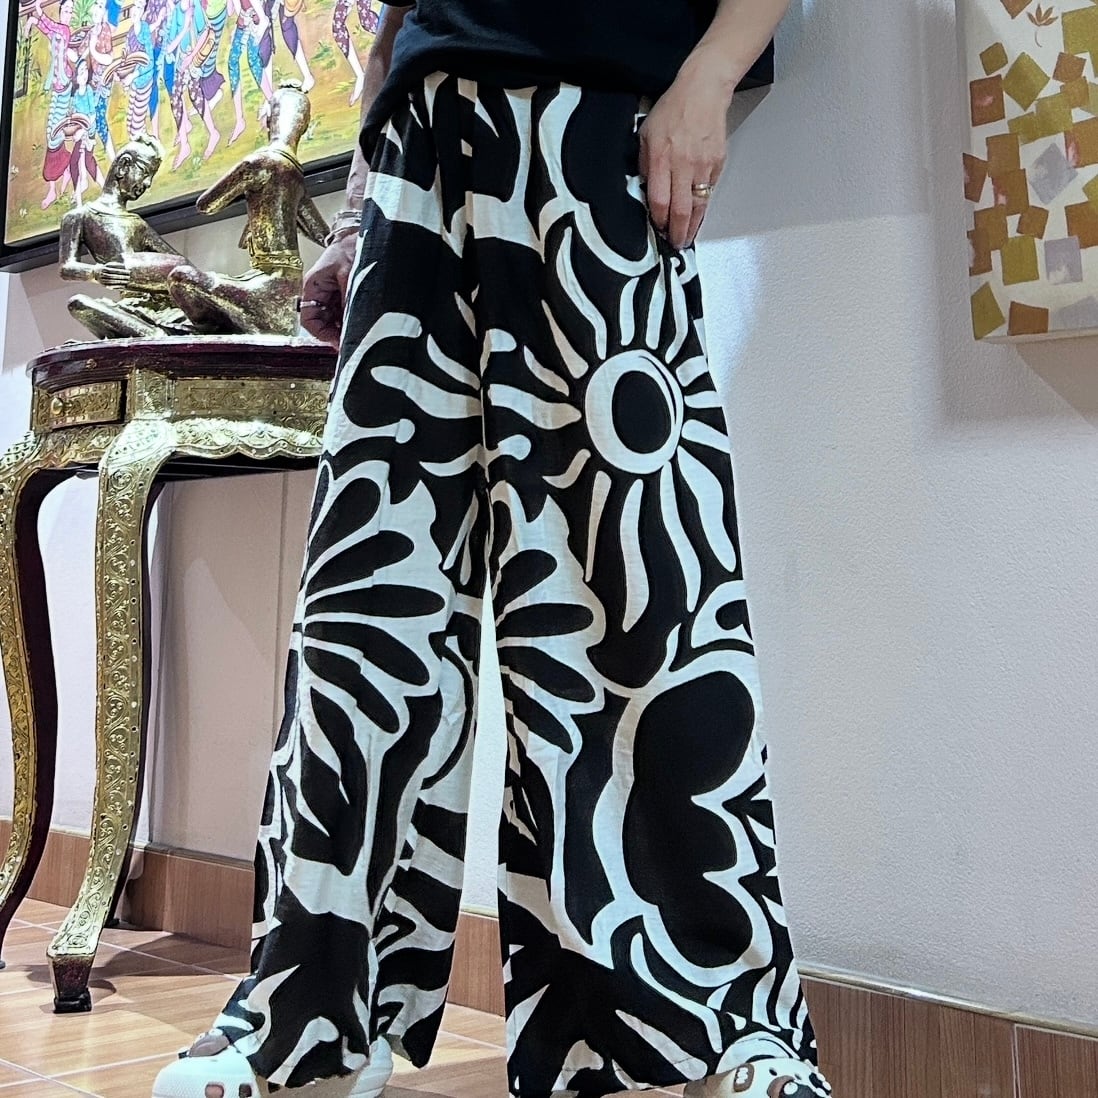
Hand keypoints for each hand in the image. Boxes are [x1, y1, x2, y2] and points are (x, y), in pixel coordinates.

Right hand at [97, 261, 131, 286]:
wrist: (93, 273)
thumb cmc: (103, 268)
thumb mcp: (107, 265)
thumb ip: (114, 265)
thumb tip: (124, 265)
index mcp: (104, 268)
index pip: (115, 270)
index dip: (122, 271)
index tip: (128, 271)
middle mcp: (103, 274)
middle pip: (115, 276)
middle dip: (122, 276)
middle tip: (129, 276)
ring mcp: (103, 280)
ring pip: (114, 281)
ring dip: (121, 281)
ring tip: (127, 281)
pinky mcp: (104, 284)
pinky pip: (112, 286)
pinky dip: (118, 286)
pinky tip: (123, 286)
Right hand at [299, 231, 358, 347]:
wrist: (365, 234)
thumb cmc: (351, 247)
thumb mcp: (349, 276)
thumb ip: (348, 302)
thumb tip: (350, 327)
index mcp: (313, 286)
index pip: (309, 320)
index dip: (322, 334)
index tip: (339, 342)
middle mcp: (320, 294)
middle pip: (323, 324)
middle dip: (337, 333)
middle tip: (354, 340)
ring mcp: (332, 296)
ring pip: (335, 321)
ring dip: (346, 328)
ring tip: (362, 331)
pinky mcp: (344, 296)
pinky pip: (345, 314)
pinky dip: (354, 320)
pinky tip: (365, 322)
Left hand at [638, 50, 733, 248]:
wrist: (703, 90)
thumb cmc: (674, 109)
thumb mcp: (646, 134)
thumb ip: (645, 163)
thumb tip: (646, 187)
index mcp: (662, 158)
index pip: (659, 200)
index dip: (659, 220)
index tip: (658, 229)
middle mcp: (683, 164)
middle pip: (681, 209)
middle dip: (678, 232)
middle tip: (676, 243)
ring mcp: (703, 166)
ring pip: (698, 205)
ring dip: (693, 226)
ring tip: (688, 237)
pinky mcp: (717, 164)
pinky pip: (709, 192)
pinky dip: (703, 206)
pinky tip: (698, 215)